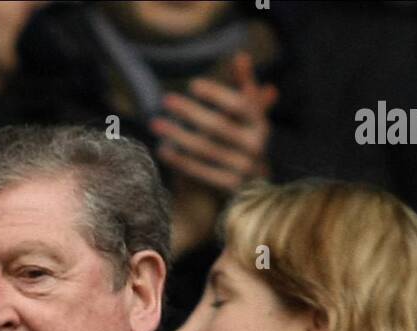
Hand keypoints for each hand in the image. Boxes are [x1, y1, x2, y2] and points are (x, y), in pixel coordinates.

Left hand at [151, 52, 277, 195]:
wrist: (251, 188)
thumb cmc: (243, 140)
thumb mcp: (249, 115)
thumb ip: (245, 86)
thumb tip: (241, 56)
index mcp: (261, 124)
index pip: (239, 105)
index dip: (217, 94)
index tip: (193, 85)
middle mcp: (256, 147)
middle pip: (218, 126)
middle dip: (190, 111)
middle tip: (165, 99)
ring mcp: (244, 169)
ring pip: (205, 149)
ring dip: (177, 135)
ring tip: (155, 124)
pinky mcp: (230, 188)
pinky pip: (201, 172)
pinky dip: (180, 161)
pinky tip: (162, 150)